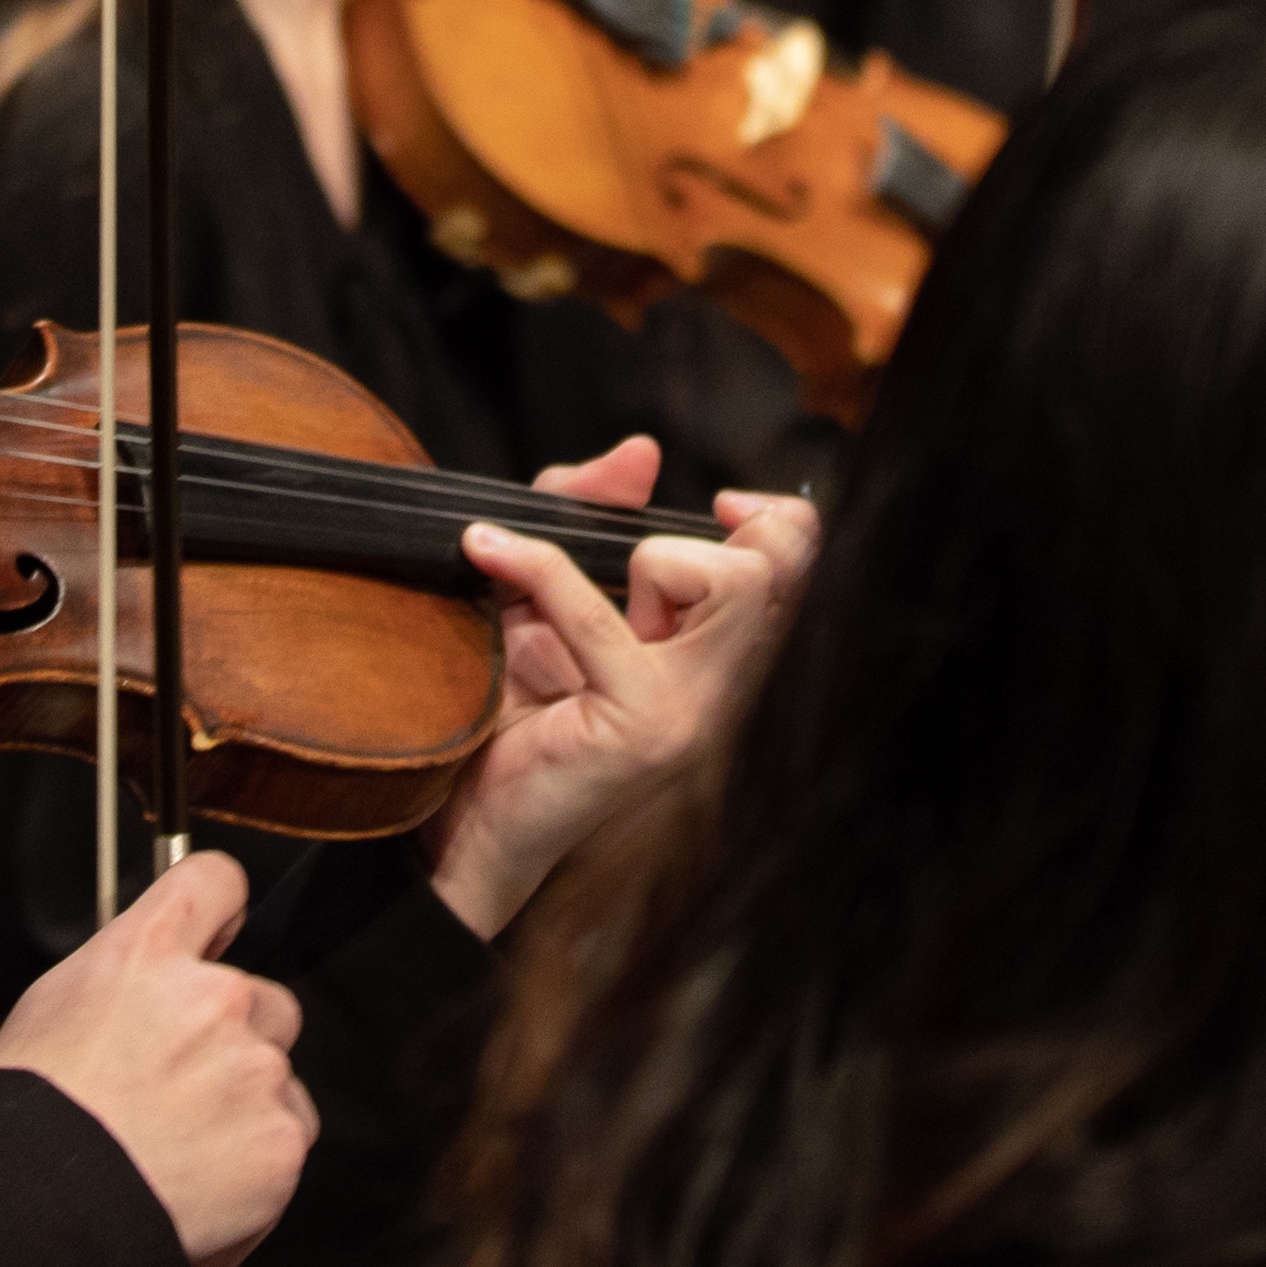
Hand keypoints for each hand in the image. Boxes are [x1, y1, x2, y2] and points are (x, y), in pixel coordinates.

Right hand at [0, 853, 311, 1266]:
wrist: (41, 1214)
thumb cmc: (25, 1123)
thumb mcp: (49, 1015)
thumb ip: (120, 989)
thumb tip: (142, 997)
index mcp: (145, 955)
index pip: (213, 881)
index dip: (219, 909)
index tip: (218, 933)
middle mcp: (214, 998)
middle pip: (263, 998)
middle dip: (236, 1039)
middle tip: (181, 1092)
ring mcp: (255, 1068)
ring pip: (279, 1075)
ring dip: (248, 1104)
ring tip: (185, 1153)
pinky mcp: (281, 1138)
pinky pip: (288, 1138)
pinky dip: (255, 1165)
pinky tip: (203, 1189)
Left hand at [428, 444, 813, 938]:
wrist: (465, 815)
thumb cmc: (506, 705)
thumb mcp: (545, 587)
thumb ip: (586, 509)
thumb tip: (641, 450)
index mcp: (718, 654)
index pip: (800, 565)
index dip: (775, 519)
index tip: (720, 506)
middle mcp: (723, 685)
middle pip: (780, 566)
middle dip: (705, 540)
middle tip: (634, 570)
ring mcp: (694, 711)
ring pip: (733, 584)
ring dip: (653, 560)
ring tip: (593, 591)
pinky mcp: (645, 726)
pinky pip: (604, 619)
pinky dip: (539, 570)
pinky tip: (486, 551)